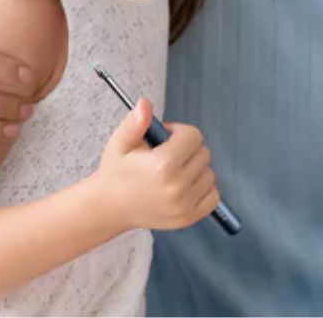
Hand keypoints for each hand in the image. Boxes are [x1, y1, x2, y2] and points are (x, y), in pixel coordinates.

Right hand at [94, 98, 218, 231]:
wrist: (109, 208)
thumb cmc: (116, 174)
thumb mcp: (121, 143)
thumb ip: (136, 122)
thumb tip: (145, 103)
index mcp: (162, 165)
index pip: (193, 136)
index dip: (179, 132)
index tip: (166, 139)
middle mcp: (176, 186)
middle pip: (203, 153)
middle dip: (187, 150)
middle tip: (166, 155)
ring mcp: (184, 205)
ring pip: (209, 174)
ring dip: (195, 169)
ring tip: (172, 172)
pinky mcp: (188, 218)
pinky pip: (213, 196)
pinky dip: (203, 189)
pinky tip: (183, 186)